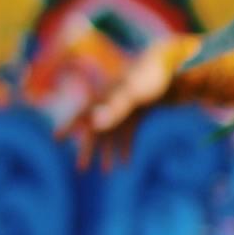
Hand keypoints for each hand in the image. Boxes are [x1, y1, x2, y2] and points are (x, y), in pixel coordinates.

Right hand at [65, 40, 183, 169]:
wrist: (177, 62)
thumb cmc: (153, 74)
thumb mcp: (133, 92)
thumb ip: (114, 108)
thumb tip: (94, 124)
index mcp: (105, 94)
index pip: (83, 114)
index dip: (69, 127)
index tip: (56, 140)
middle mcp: (112, 100)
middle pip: (96, 127)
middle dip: (89, 148)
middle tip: (81, 169)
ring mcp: (127, 105)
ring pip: (112, 132)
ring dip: (108, 151)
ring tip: (107, 171)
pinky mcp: (141, 109)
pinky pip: (128, 131)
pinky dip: (126, 145)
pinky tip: (127, 162)